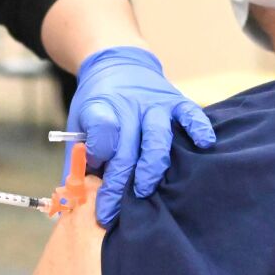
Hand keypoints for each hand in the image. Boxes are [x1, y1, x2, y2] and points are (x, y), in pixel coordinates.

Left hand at [67, 46, 214, 224]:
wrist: (118, 63)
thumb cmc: (98, 104)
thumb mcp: (77, 122)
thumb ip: (75, 159)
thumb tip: (70, 201)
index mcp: (99, 106)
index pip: (100, 129)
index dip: (96, 151)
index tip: (93, 168)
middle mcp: (129, 105)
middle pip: (126, 146)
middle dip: (118, 182)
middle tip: (111, 211)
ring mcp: (155, 104)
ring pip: (157, 136)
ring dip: (150, 166)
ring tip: (143, 190)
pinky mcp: (176, 101)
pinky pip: (191, 113)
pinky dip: (199, 127)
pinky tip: (204, 144)